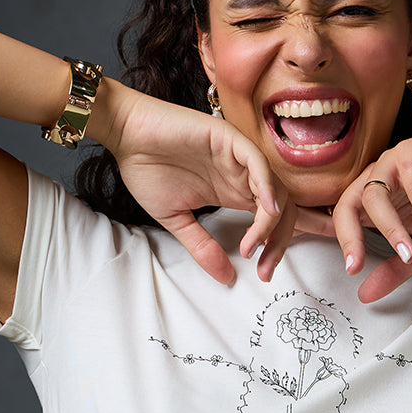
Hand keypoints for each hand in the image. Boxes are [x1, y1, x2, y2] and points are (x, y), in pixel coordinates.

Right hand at [108, 88, 313, 285]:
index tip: (267, 274)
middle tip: (267, 270)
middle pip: (284, 210)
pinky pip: (259, 164)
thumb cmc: (148, 169)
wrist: (127, 134)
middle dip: (281, 243)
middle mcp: (243, 177)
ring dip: (272, 223)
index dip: (278, 246)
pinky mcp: (230, 139)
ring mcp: (239, 158)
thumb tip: (226, 278)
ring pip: (276, 190)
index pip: (273, 221)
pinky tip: (267, 209)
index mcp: (235, 193)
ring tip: (254, 247)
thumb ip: (203, 247)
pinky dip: (267, 187)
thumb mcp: (177, 220)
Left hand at [331, 133, 411, 301]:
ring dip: (391, 228)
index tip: (352, 270)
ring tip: (410, 251)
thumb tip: (366, 294)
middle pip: (348, 205)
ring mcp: (395, 163)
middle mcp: (379, 180)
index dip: (342, 244)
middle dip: (349, 237)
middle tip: (358, 264)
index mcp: (375, 202)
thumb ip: (395, 269)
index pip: (343, 219)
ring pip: (376, 193)